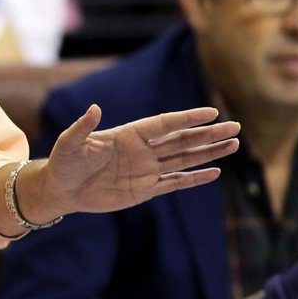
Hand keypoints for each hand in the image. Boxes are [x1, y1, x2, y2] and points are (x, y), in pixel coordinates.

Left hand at [44, 105, 238, 214]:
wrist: (62, 189)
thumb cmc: (64, 162)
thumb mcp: (70, 143)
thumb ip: (83, 127)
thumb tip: (94, 109)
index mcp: (129, 134)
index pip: (165, 124)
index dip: (187, 118)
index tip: (212, 112)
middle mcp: (143, 150)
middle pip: (182, 140)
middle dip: (209, 134)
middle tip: (235, 127)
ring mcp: (146, 169)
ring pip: (185, 159)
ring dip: (209, 153)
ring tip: (234, 145)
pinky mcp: (145, 190)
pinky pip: (175, 183)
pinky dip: (195, 179)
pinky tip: (215, 173)